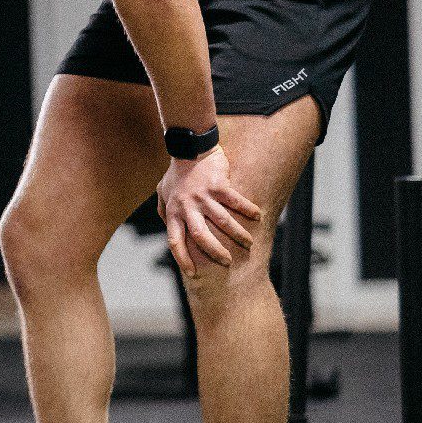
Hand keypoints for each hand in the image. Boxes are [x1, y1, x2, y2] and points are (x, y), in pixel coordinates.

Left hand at [155, 145, 263, 277]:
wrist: (189, 149)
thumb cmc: (176, 173)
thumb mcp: (163, 192)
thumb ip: (163, 210)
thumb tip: (165, 225)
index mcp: (173, 211)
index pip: (175, 241)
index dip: (183, 259)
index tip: (193, 274)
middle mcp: (187, 207)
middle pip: (201, 237)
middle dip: (216, 252)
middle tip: (228, 263)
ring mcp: (203, 196)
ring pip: (223, 222)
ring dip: (238, 235)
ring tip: (249, 244)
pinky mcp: (219, 185)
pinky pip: (236, 201)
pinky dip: (248, 210)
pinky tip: (258, 217)